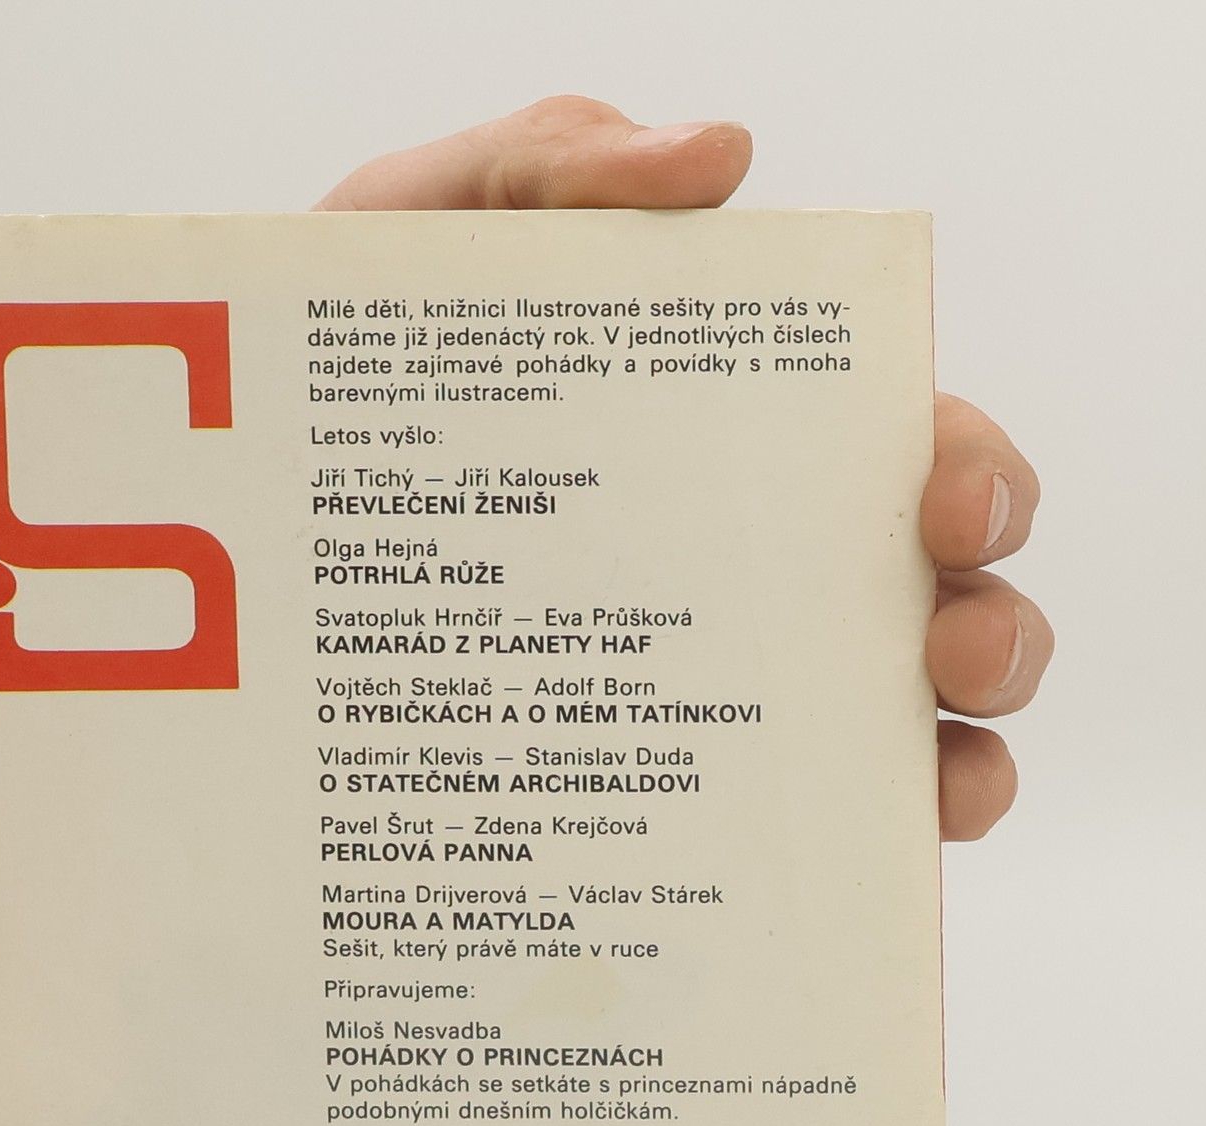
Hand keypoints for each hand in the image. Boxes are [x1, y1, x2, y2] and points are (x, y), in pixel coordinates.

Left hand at [318, 96, 1048, 839]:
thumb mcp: (421, 248)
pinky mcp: (650, 812)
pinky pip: (782, 861)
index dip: (970, 473)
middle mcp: (755, 580)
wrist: (210, 548)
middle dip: (996, 626)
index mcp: (741, 447)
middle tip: (950, 645)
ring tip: (942, 779)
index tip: (943, 498)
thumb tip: (718, 158)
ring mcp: (716, 706)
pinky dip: (846, 872)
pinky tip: (834, 886)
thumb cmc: (336, 393)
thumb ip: (549, 172)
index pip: (907, 454)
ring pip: (901, 746)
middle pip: (942, 607)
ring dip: (964, 762)